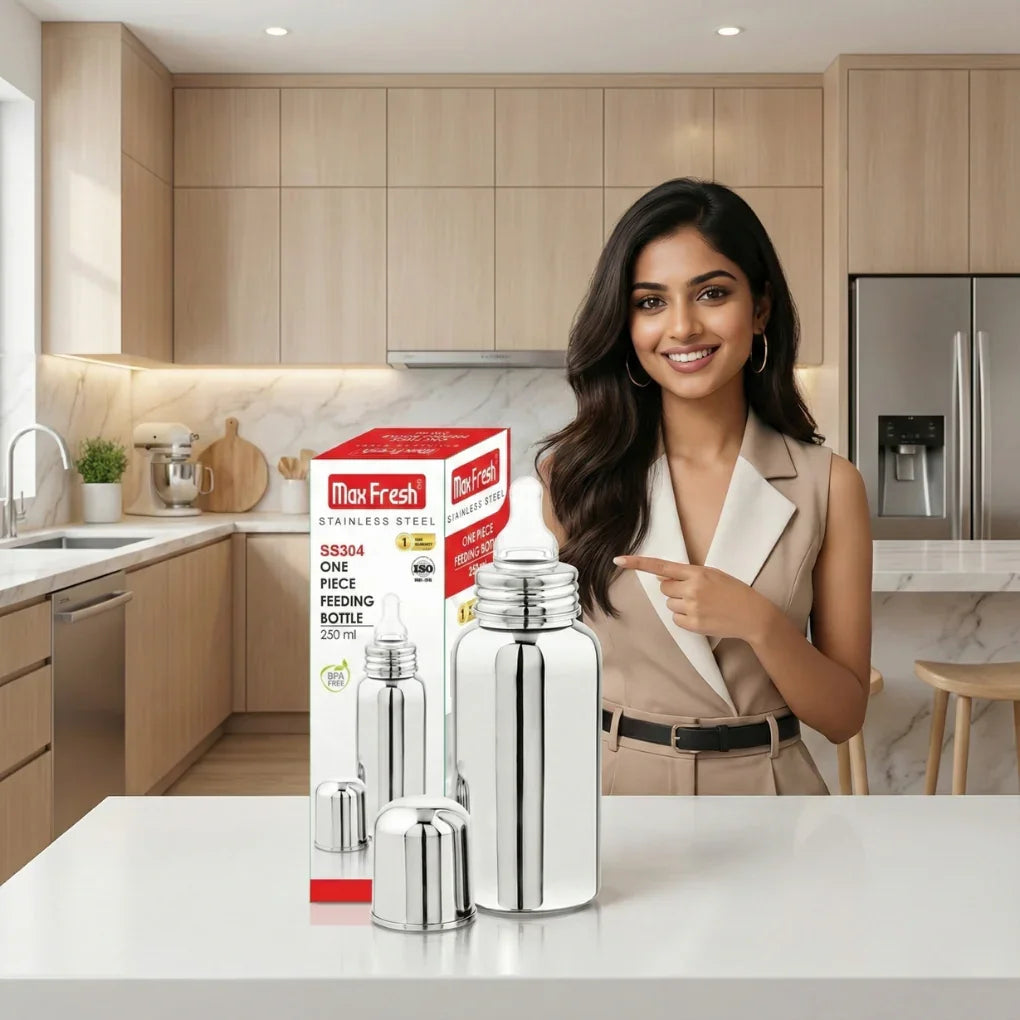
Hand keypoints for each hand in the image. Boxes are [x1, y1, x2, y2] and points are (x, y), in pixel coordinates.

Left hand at [612, 554, 775, 643]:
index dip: (638, 563)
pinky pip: (675, 619)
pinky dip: (684, 618)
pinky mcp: (693, 624)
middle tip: (694, 593)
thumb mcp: (713, 574)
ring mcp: (692, 607)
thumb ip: (688, 574)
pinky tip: (701, 616)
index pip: (662, 566)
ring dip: (680, 604)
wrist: (753, 615)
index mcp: (697, 572)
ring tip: (702, 605)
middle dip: (674, 589)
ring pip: (670, 604)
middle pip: (664, 588)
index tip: (619, 560)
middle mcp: (692, 589)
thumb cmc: (734, 591)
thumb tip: (662, 578)